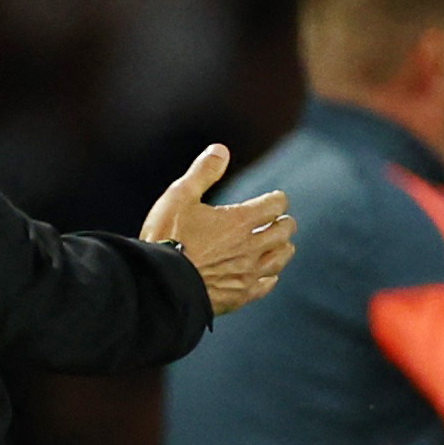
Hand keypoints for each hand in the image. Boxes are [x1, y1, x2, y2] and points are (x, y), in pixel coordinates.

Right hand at [144, 145, 294, 314]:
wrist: (158, 284)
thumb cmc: (166, 238)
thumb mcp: (178, 197)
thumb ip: (202, 173)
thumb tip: (221, 149)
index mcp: (241, 219)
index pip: (277, 203)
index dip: (275, 199)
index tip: (270, 200)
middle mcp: (252, 245)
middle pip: (285, 230)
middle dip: (282, 223)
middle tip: (275, 222)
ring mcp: (248, 272)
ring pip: (281, 257)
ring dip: (281, 248)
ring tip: (275, 245)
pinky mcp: (240, 295)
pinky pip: (267, 284)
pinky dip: (269, 277)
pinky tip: (264, 274)